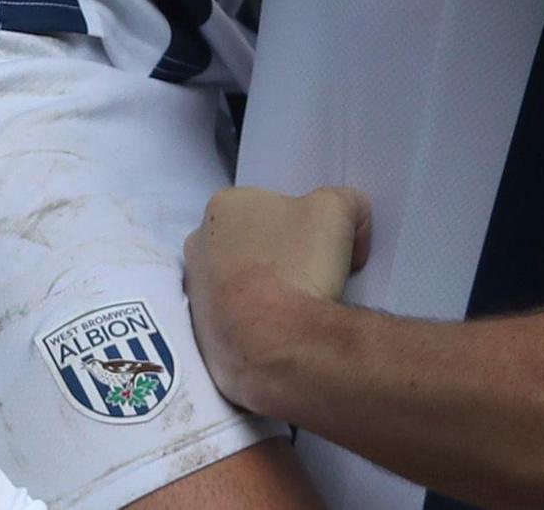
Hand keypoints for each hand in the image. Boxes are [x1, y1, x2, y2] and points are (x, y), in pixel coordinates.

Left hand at [182, 185, 369, 409]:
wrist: (277, 341)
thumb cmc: (301, 265)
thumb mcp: (341, 210)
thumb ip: (347, 202)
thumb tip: (350, 228)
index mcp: (223, 206)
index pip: (272, 207)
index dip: (305, 225)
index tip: (324, 248)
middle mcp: (197, 244)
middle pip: (250, 242)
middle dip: (278, 255)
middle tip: (310, 275)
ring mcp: (193, 290)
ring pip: (238, 280)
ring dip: (263, 287)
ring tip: (293, 306)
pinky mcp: (198, 331)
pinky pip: (232, 317)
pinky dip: (252, 320)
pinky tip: (275, 328)